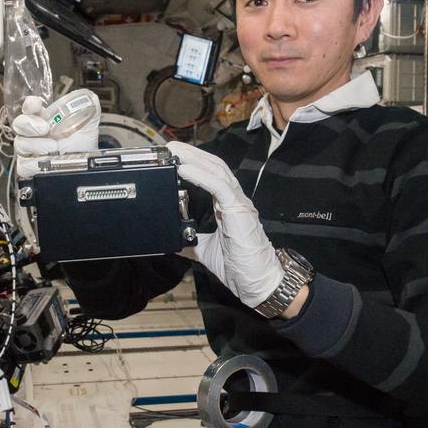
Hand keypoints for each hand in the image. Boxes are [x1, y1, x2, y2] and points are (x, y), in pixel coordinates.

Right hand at [11, 90, 100, 178]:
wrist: (86, 164)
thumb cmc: (82, 144)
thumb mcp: (88, 123)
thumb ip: (89, 106)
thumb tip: (89, 97)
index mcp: (43, 119)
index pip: (30, 107)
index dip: (30, 104)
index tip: (36, 104)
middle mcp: (33, 134)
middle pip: (19, 124)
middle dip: (30, 124)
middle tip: (45, 128)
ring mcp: (30, 151)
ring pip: (20, 144)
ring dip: (35, 145)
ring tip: (53, 147)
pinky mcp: (29, 167)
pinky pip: (23, 165)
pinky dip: (33, 164)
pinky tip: (45, 161)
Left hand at [167, 141, 284, 309]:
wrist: (257, 281)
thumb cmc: (238, 266)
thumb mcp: (205, 251)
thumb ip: (190, 242)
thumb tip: (172, 242)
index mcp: (227, 205)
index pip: (211, 175)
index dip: (194, 163)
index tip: (173, 157)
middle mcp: (234, 199)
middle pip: (214, 166)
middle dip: (192, 154)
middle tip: (170, 146)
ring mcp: (238, 203)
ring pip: (217, 171)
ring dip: (195, 159)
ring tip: (175, 152)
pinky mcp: (239, 210)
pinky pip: (219, 186)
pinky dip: (201, 176)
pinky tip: (185, 170)